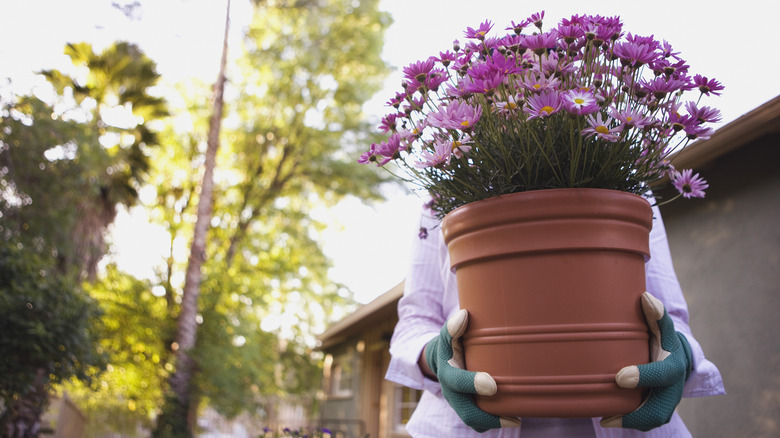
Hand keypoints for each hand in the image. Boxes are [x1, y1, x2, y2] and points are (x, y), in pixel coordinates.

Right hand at [423, 309, 520, 431]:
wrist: (441, 360)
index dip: (473, 384)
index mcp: (447, 372)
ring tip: (517, 419)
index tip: (493, 385)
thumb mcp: (449, 334)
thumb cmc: (452, 344)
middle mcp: (451, 393)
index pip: (457, 381)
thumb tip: (464, 315)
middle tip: (514, 418)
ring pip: (476, 421)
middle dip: (489, 417)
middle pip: (467, 413)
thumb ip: (454, 326)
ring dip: (496, 423)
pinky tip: (515, 415)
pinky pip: (481, 421)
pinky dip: (496, 422)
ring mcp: (460, 403)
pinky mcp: (469, 409)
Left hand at [601, 292, 692, 430]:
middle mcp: (675, 387)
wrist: (675, 357)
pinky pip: (647, 421)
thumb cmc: (662, 339)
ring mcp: (669, 401)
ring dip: (630, 422)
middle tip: (608, 414)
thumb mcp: (660, 326)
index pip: (663, 373)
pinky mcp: (659, 409)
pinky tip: (608, 420)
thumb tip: (645, 297)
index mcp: (674, 364)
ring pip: (654, 419)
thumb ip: (655, 314)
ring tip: (606, 419)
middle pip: (661, 408)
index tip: (619, 377)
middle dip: (636, 413)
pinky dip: (629, 423)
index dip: (643, 376)